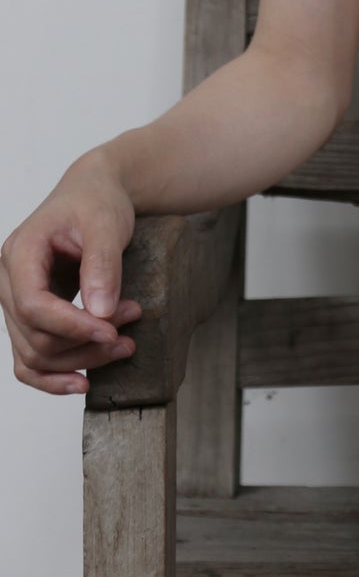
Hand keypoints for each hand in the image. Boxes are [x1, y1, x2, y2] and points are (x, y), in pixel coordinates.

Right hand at [0, 154, 141, 396]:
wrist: (94, 194)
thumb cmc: (97, 202)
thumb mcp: (106, 222)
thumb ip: (102, 264)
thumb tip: (100, 312)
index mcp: (19, 253)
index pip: (33, 306)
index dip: (71, 326)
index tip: (111, 330)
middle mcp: (8, 281)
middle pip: (35, 335)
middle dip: (84, 342)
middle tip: (129, 335)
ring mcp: (16, 301)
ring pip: (34, 353)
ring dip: (79, 359)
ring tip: (123, 346)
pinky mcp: (31, 316)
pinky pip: (29, 358)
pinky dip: (53, 377)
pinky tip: (84, 381)